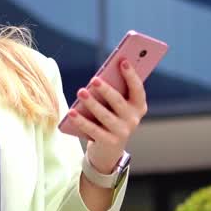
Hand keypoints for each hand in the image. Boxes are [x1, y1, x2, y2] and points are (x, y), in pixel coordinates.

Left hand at [67, 58, 148, 172]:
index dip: (131, 75)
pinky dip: (81, 121)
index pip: (137, 89)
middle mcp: (134, 119)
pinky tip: (71, 112)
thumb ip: (114, 90)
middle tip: (94, 79)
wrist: (109, 149)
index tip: (122, 61)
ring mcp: (123, 132)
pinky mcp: (109, 142)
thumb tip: (100, 76)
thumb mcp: (116, 105)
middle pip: (118, 102)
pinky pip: (93, 130)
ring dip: (92, 103)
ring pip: (105, 116)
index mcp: (139, 106)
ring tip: (81, 92)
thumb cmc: (112, 117)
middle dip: (106, 90)